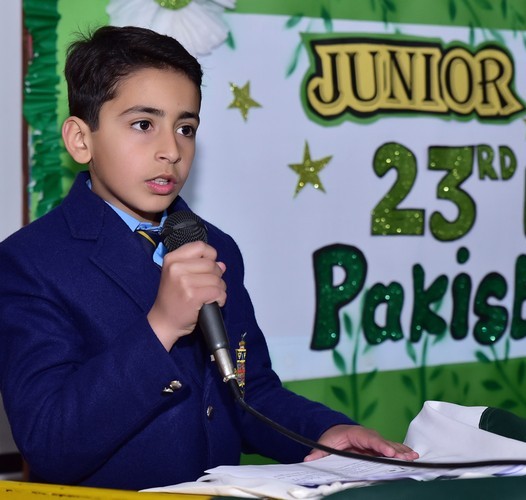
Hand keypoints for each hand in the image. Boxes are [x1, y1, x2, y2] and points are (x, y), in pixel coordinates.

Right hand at [147, 241, 226, 349]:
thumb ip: (199, 266)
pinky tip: (213, 302)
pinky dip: (221, 298)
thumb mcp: (178, 275)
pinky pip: (218, 291)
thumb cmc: (173, 299)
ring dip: (220, 288)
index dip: (210, 256)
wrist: (163, 322)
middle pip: (211, 264)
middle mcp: (176, 268)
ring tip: (210, 295)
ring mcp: (184, 281)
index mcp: (172, 259)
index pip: (200, 246)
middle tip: (209, 286)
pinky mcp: (193, 295)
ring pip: (217, 278)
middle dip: (216, 276)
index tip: (208, 267)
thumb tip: (222, 264)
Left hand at [304, 424, 418, 461]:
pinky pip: (392, 450)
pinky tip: (412, 457)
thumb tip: (308, 459)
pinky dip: (402, 453)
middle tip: (407, 458)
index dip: (379, 445)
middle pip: (383, 443)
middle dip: (395, 450)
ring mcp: (375, 442)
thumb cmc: (333, 439)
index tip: (388, 452)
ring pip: (390, 446)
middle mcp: (369, 437)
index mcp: (356, 434)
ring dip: (402, 451)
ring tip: (414, 457)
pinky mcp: (379, 449)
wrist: (337, 433)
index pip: (369, 439)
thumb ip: (318, 453)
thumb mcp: (324, 445)